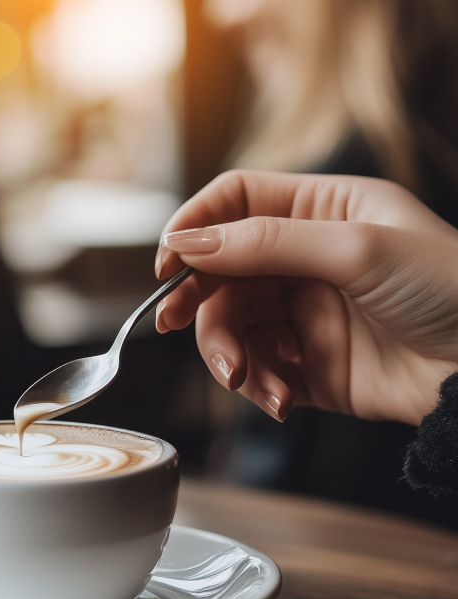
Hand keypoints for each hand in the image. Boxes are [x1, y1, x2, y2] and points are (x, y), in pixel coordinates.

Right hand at [155, 170, 457, 426]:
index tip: (169, 258)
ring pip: (232, 323)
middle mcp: (305, 258)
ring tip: (242, 376)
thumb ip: (266, 242)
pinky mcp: (309, 362)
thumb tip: (190, 241)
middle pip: (223, 269)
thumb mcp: (355, 248)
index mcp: (320, 210)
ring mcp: (304, 311)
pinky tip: (279, 396)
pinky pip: (258, 367)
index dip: (197, 224)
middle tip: (172, 320)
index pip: (236, 202)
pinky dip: (258, 383)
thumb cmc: (450, 288)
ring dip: (227, 352)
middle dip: (197, 298)